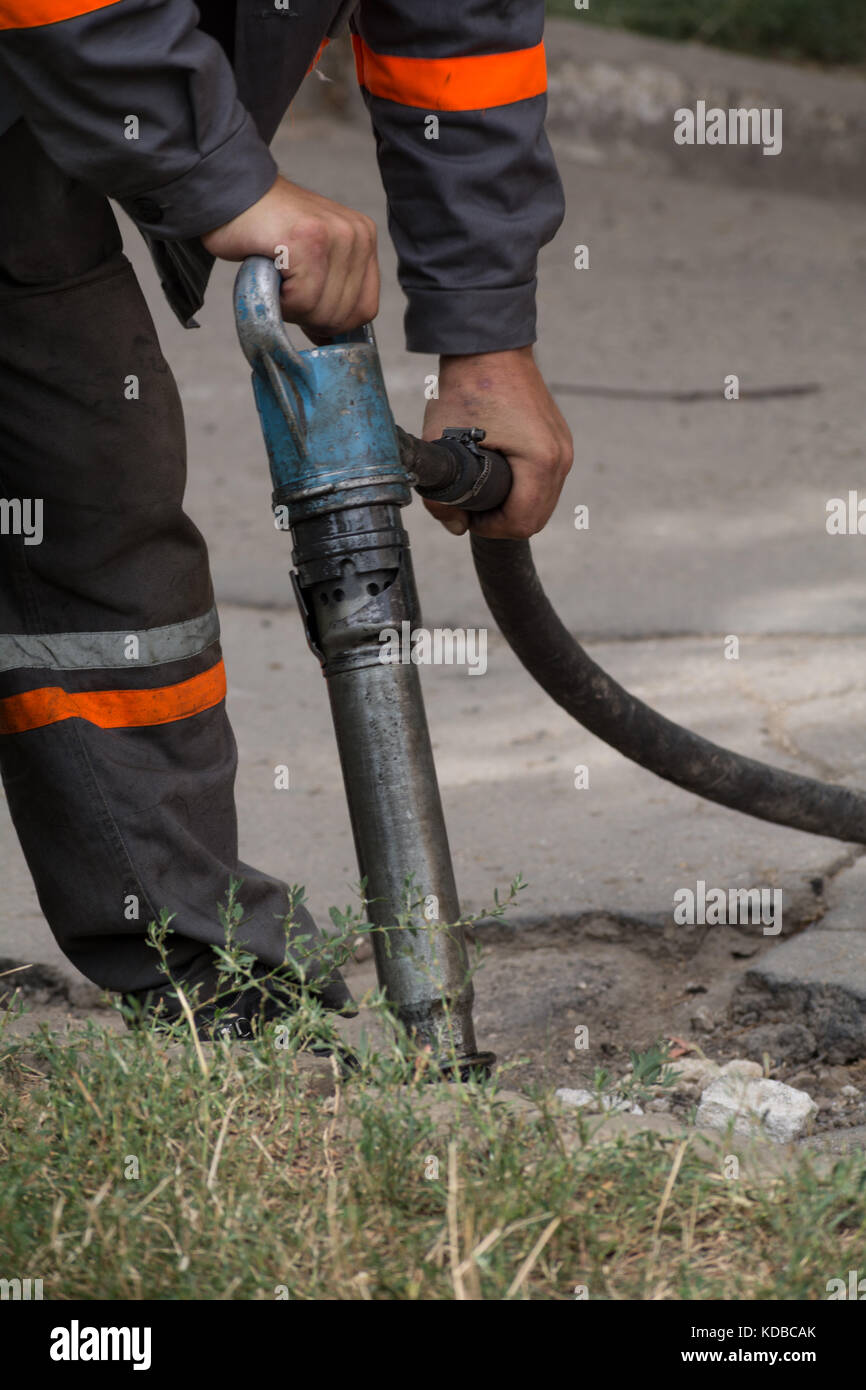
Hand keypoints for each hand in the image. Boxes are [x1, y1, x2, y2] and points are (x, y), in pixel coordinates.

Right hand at [201, 174, 378, 340]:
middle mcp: (357, 235)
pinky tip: (271, 273)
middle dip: (308, 316)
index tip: (305, 305)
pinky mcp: (310, 241)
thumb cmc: (264, 232)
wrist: (228, 194)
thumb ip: (328, 296)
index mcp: (363, 240)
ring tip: (276, 276)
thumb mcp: (310, 264)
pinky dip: (280, 300)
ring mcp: (337, 234)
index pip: (365, 309)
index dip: (332, 321)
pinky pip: (303, 301)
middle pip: (343, 315)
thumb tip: (330, 340)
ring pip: (323, 311)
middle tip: (283, 286)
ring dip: (291, 308)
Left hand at [421, 348, 572, 538]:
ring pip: (543, 502)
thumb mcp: (441, 443)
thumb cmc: (468, 388)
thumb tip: (454, 526)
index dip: (490, 529)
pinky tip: (497, 478)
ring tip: (481, 493)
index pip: (522, 523)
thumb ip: (441, 494)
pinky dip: (523, 490)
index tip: (465, 515)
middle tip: (471, 509)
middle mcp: (560, 457)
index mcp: (540, 461)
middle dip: (501, 522)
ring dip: (513, 506)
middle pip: (536, 518)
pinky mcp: (559, 440)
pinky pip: (546, 482)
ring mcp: (564, 448)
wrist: (488, 346)